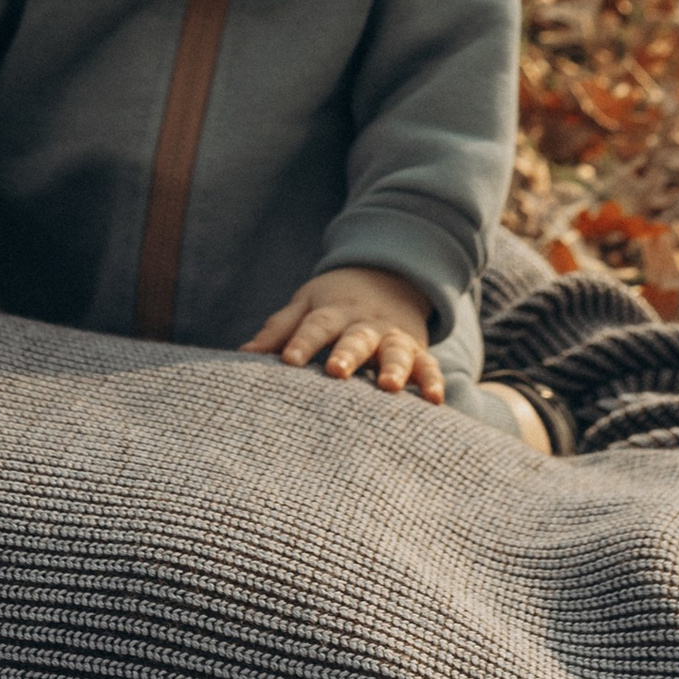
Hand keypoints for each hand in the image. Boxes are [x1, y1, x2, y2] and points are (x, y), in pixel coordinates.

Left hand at [242, 267, 443, 401]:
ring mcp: (393, 338)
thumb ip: (279, 330)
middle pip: (356, 337)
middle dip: (347, 354)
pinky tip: (434, 400)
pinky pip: (428, 365)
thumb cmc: (334, 303)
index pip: (315, 325)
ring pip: (395, 351)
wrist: (388, 278)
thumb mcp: (306, 306)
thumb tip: (244, 356)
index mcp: (332, 312)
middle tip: (336, 372)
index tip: (288, 362)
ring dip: (394, 367)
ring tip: (390, 387)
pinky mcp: (418, 351)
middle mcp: (364, 324)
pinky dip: (433, 381)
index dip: (301, 342)